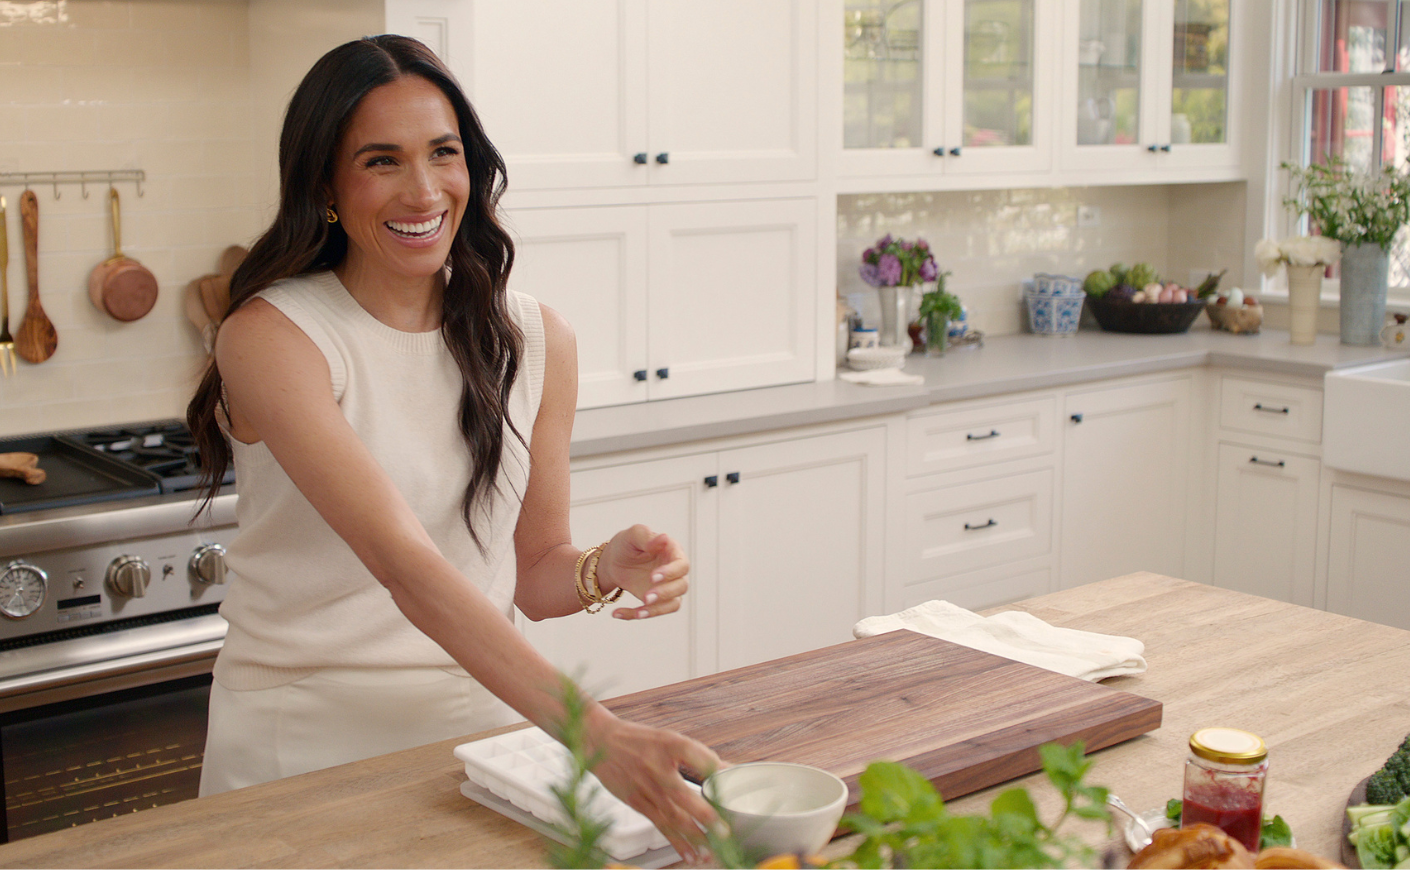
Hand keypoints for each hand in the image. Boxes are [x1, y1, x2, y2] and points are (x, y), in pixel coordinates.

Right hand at [584, 706, 720, 862]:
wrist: (600, 741)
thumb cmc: (640, 740)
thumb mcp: (669, 739)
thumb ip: (697, 756)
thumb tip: (728, 771)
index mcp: (670, 744)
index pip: (699, 756)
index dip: (717, 769)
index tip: (735, 780)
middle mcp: (657, 767)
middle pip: (684, 795)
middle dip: (705, 816)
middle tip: (724, 832)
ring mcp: (645, 787)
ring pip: (672, 817)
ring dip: (693, 837)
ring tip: (710, 853)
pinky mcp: (636, 802)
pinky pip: (660, 825)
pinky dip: (676, 842)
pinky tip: (690, 854)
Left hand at [598, 525, 688, 619]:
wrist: (613, 561)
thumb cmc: (627, 544)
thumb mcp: (632, 535)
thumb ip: (646, 536)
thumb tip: (664, 538)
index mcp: (673, 552)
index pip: (681, 565)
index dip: (670, 572)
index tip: (653, 577)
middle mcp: (675, 572)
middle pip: (681, 586)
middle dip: (665, 593)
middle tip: (646, 597)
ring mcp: (668, 588)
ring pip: (673, 604)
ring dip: (656, 610)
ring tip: (638, 613)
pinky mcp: (657, 602)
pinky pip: (654, 612)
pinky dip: (636, 615)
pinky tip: (617, 613)